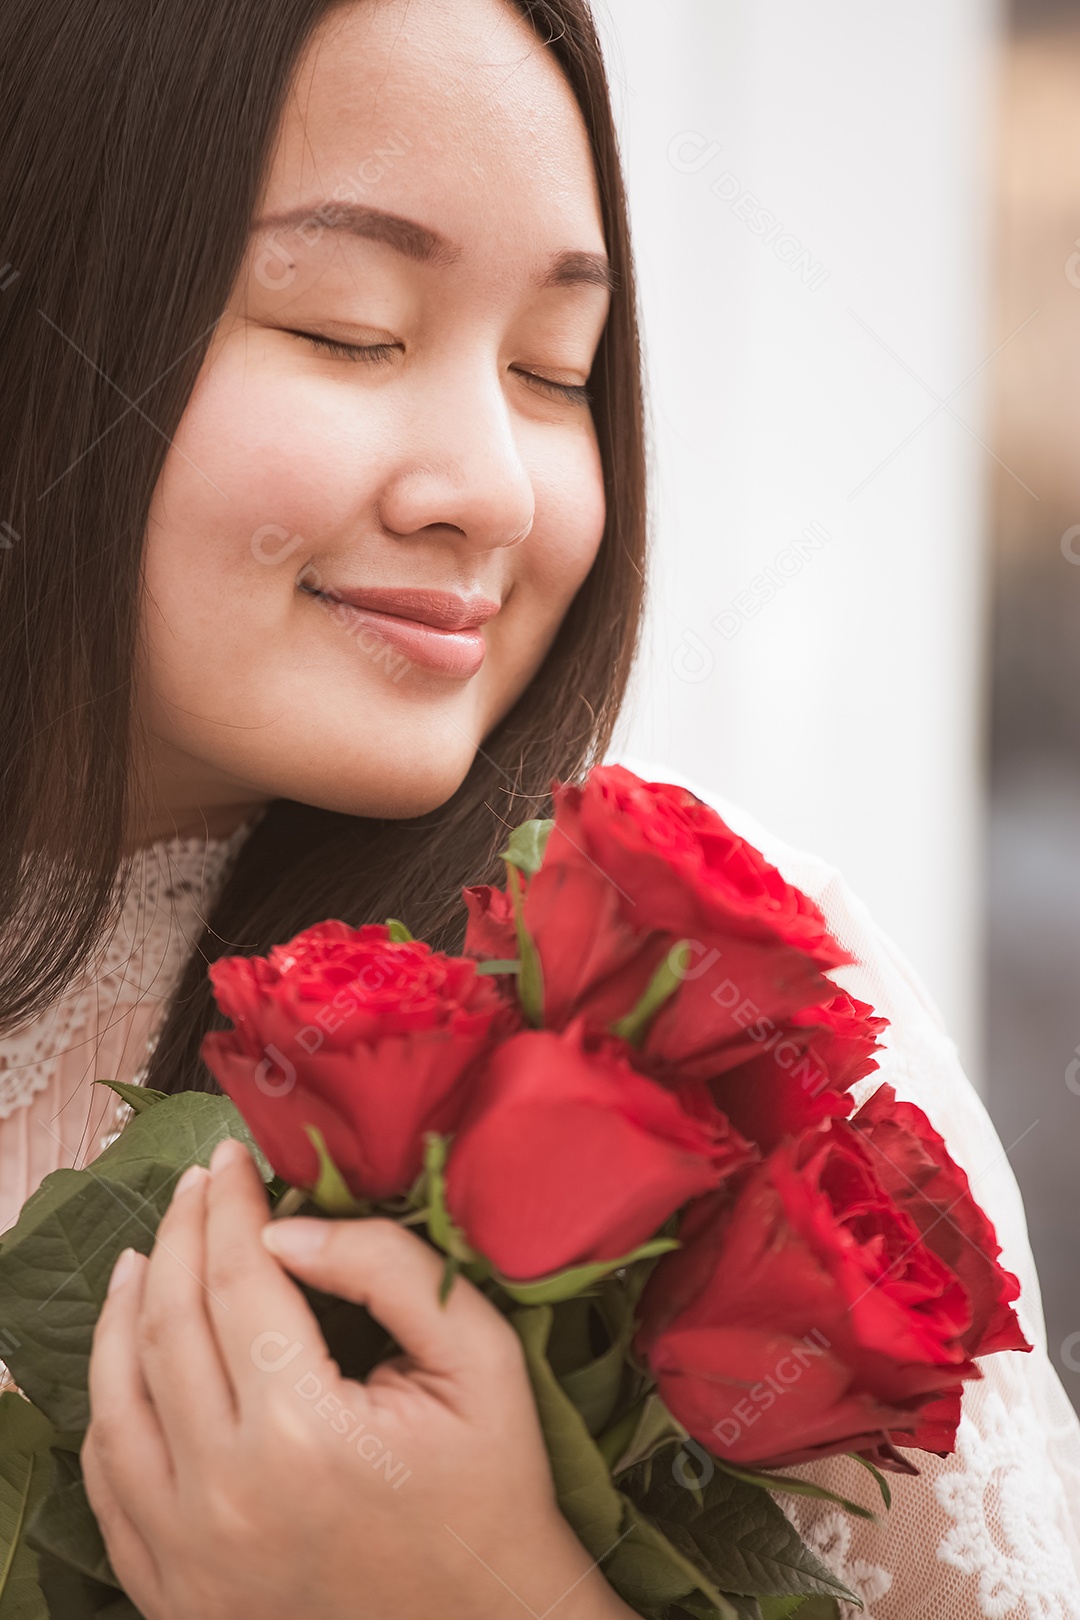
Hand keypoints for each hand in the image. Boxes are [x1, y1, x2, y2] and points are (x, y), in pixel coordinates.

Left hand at [83, 1138, 634, 1619]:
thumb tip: (288, 1228)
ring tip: (147, 1252)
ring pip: (117, 1401)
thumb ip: (387, 1272)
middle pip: (169, 1327)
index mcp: (304, 1435)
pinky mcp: (174, 1591)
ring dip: (125, 1310)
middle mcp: (226, 1497)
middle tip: (200, 1184)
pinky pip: (110, 1482)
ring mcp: (188, 1555)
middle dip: (181, 1235)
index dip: (232, 1206)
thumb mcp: (477, 1356)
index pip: (239, 1281)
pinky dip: (109, 1404)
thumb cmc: (489, 1481)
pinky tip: (129, 1354)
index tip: (232, 1156)